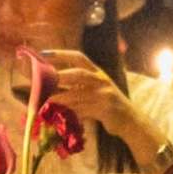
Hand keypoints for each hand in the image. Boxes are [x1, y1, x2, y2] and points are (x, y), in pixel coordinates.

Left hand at [25, 46, 148, 142]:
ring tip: (45, 100)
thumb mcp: (94, 92)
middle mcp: (101, 80)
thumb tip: (49, 88)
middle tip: (42, 80)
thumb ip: (76, 88)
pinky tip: (60, 115)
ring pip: (78, 94)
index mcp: (97, 72)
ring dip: (60, 98)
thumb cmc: (107, 106)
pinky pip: (84, 110)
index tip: (44, 53)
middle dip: (60, 76)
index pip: (79, 57)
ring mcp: (105, 94)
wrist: (130, 120)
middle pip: (79, 73)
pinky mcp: (105, 109)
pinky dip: (71, 112)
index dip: (61, 54)